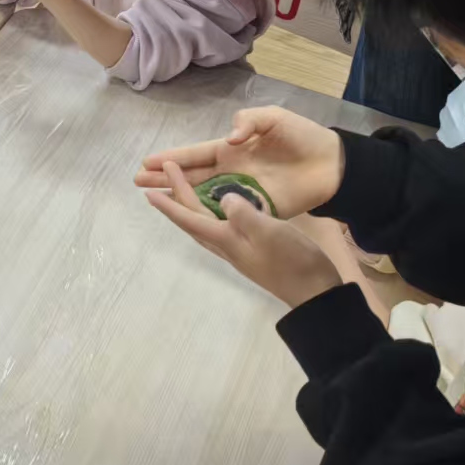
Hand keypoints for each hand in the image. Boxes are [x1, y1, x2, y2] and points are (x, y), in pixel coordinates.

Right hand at [136, 106, 345, 218]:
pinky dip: (209, 215)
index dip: (172, 158)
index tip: (147, 161)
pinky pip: (228, 213)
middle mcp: (230, 171)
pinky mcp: (257, 208)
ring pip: (203, 196)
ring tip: (152, 197)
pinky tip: (190, 217)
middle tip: (137, 180)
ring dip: (178, 196)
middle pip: (191, 176)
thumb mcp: (274, 117)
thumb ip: (250, 121)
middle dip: (164, 177)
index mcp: (232, 149)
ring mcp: (242, 191)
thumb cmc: (302, 136)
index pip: (195, 154)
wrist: (332, 164)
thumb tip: (230, 137)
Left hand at [146, 161, 343, 307]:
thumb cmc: (291, 260)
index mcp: (226, 239)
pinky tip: (223, 207)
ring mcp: (240, 250)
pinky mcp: (253, 250)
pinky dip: (214, 212)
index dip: (170, 204)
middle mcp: (227, 245)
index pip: (190, 218)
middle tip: (168, 171)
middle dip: (179, 196)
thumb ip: (242, 212)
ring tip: (184, 189)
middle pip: (194, 219)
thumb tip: (222, 198)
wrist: (315, 293)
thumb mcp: (268, 231)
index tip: (149, 191)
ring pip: (205, 224)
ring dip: (192, 205)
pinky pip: (223, 227)